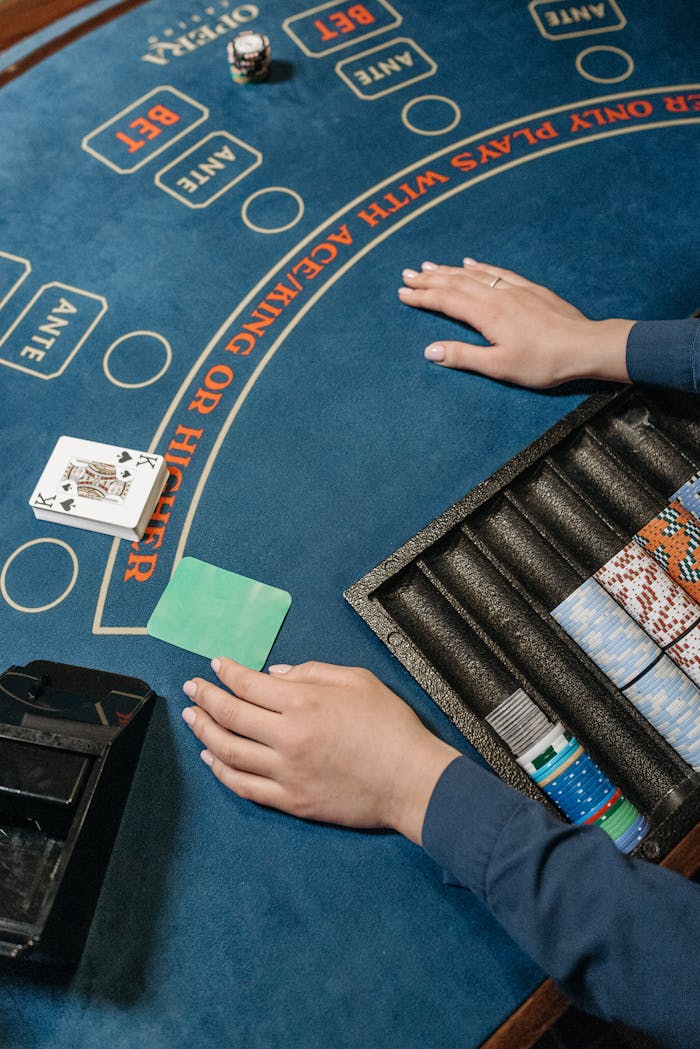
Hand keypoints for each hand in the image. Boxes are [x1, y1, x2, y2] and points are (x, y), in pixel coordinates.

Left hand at [181, 658, 459, 843]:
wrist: (411, 780)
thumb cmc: (391, 726)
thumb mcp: (358, 681)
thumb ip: (313, 672)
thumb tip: (274, 675)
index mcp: (304, 702)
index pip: (248, 684)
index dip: (227, 672)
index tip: (216, 665)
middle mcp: (287, 736)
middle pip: (229, 715)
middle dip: (205, 697)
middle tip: (192, 687)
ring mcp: (285, 772)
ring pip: (228, 751)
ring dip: (204, 732)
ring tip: (192, 719)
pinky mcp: (290, 800)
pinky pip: (244, 786)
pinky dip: (222, 771)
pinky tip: (212, 758)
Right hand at [398, 258, 633, 387]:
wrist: (584, 346)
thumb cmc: (542, 362)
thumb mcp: (499, 366)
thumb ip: (463, 356)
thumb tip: (430, 350)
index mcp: (486, 314)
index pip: (446, 301)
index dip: (422, 297)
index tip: (402, 293)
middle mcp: (496, 296)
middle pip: (456, 283)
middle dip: (429, 279)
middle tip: (406, 274)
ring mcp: (514, 289)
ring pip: (474, 275)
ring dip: (449, 270)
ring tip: (429, 266)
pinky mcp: (529, 289)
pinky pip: (497, 272)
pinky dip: (479, 267)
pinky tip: (470, 263)